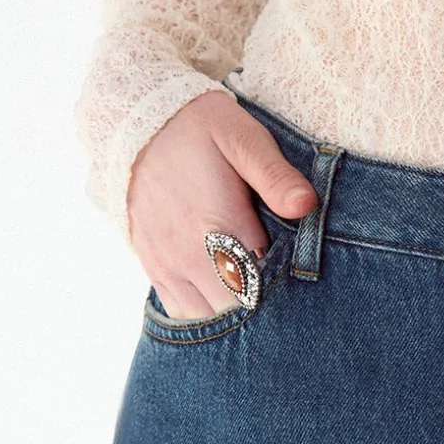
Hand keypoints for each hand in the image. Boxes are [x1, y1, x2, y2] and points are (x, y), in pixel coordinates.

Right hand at [126, 91, 318, 318]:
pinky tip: (226, 302)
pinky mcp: (154, 267)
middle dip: (267, 312)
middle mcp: (190, 256)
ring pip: (208, 319)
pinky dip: (206, 316)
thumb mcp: (242, 137)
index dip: (290, 295)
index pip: (265, 286)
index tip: (309, 289)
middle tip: (292, 301)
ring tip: (261, 303)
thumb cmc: (198, 129)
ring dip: (235, 317)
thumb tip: (306, 205)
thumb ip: (275, 175)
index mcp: (220, 227)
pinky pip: (180, 311)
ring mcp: (168, 265)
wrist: (135, 123)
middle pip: (238, 312)